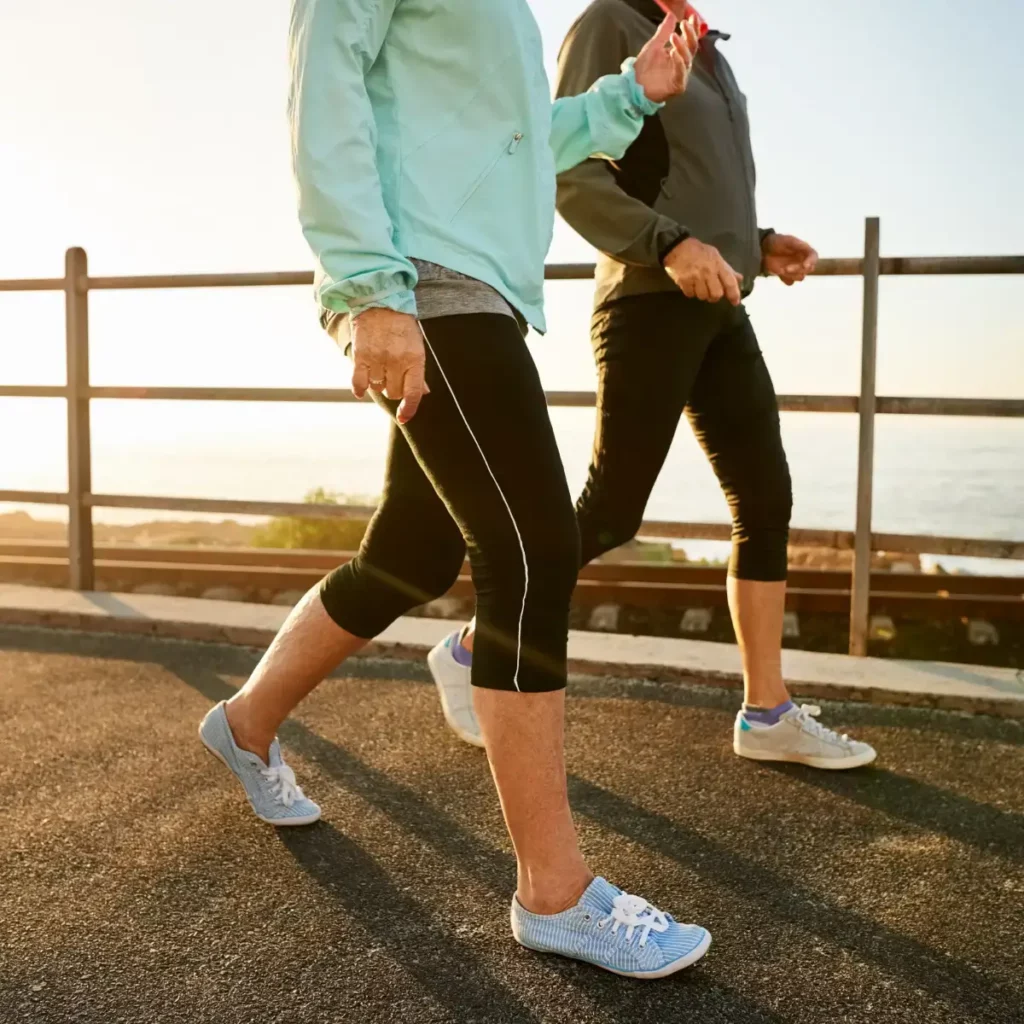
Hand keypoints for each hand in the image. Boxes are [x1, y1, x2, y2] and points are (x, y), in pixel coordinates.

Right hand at [350, 307, 427, 422]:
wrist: (380, 303)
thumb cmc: (401, 326)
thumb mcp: (417, 346)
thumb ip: (418, 371)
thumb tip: (423, 393)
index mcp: (414, 359)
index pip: (413, 393)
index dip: (409, 409)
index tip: (403, 417)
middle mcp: (396, 361)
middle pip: (394, 392)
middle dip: (394, 388)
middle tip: (393, 375)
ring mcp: (377, 359)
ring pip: (378, 388)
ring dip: (379, 383)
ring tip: (380, 368)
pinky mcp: (360, 357)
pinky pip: (359, 383)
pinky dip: (360, 389)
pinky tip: (362, 388)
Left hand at [633, 13, 698, 103]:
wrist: (634, 86)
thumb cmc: (644, 69)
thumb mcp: (654, 46)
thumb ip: (664, 32)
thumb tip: (671, 15)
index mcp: (678, 54)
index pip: (689, 39)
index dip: (692, 28)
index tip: (692, 17)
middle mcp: (682, 64)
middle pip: (692, 48)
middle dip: (690, 35)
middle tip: (684, 24)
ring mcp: (681, 75)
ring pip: (687, 59)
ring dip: (681, 46)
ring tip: (673, 36)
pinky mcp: (677, 86)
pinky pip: (681, 73)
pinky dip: (678, 62)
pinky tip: (673, 52)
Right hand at [664, 237, 742, 304]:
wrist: (677, 247)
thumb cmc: (698, 251)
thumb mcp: (715, 256)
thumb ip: (727, 269)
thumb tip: (739, 278)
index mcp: (718, 265)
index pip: (730, 282)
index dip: (734, 294)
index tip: (735, 302)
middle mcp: (708, 272)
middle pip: (716, 294)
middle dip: (715, 297)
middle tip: (711, 294)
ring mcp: (695, 277)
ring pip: (703, 296)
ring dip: (702, 294)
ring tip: (699, 287)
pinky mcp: (684, 281)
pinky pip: (690, 294)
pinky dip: (691, 292)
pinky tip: (690, 286)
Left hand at [762, 233, 817, 284]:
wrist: (764, 249)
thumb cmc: (777, 242)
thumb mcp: (787, 240)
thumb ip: (797, 244)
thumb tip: (806, 247)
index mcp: (804, 251)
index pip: (813, 257)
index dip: (811, 262)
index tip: (805, 265)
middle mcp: (802, 261)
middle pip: (808, 270)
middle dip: (798, 270)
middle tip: (786, 268)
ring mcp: (795, 269)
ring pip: (800, 278)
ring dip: (791, 275)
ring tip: (781, 270)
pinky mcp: (787, 276)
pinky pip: (790, 283)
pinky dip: (786, 280)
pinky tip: (779, 273)